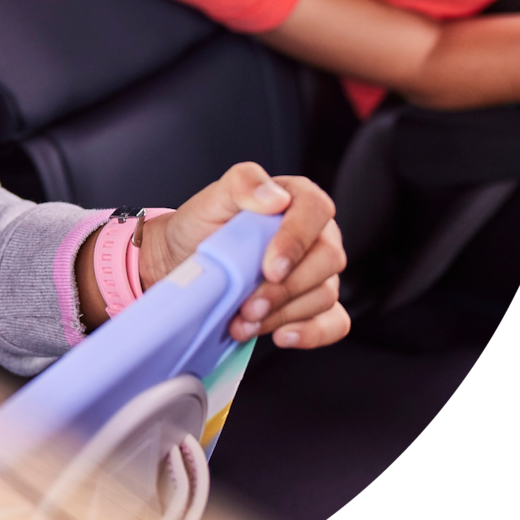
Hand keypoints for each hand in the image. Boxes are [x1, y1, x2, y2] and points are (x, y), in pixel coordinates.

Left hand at [139, 162, 348, 348]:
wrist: (185, 258)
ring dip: (283, 314)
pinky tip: (281, 335)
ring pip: (324, 295)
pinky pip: (334, 322)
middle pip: (327, 260)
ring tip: (243, 321)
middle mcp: (316, 234)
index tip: (270, 268)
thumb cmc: (203, 225)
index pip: (316, 210)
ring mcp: (319, 271)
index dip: (297, 240)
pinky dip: (311, 332)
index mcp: (296, 199)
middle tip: (248, 305)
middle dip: (285, 289)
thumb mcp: (212, 198)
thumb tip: (274, 196)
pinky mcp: (315, 303)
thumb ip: (242, 183)